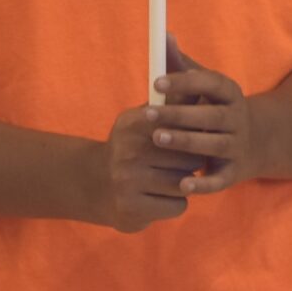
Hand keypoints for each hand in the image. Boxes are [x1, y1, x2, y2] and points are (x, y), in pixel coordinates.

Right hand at [89, 104, 204, 231]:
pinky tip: (160, 197)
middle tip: (178, 163)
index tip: (196, 137)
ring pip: (184, 183)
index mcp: (131, 125)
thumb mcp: (143, 121)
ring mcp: (128, 181)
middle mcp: (127, 151)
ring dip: (183, 183)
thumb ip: (170, 105)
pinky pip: (177, 205)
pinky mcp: (132, 208)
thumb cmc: (130, 148)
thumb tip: (198, 83)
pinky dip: (175, 203)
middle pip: (189, 157)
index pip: (179, 126)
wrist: (93, 183)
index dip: (192, 134)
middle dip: (190, 162)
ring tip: (167, 179)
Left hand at [154, 38, 256, 195]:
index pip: (211, 84)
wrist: (257, 142)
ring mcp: (237, 146)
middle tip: (147, 113)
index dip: (185, 83)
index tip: (156, 82)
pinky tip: (182, 184)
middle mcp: (237, 119)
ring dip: (186, 142)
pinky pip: (220, 179)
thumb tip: (163, 35)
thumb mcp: (204, 85)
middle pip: (210, 117)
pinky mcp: (234, 172)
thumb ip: (181, 64)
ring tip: (157, 138)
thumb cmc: (215, 106)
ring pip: (214, 145)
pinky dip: (204, 184)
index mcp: (229, 94)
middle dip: (179, 115)